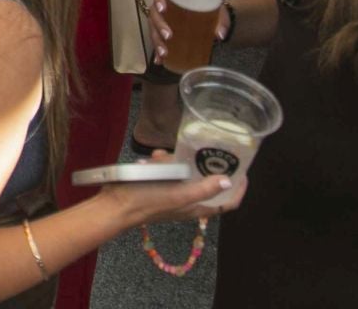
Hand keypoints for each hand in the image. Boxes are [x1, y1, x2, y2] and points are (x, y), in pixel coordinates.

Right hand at [99, 150, 244, 223]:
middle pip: (205, 183)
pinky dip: (161, 164)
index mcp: (196, 207)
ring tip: (162, 156)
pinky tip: (151, 159)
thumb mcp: (177, 194)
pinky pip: (166, 172)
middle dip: (201, 165)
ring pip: (184, 173)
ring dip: (176, 162)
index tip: (243, 169)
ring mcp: (172, 194)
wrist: (115, 205)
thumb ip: (203, 189)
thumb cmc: (147, 201)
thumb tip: (227, 181)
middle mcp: (187, 201)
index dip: (238, 188)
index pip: (227, 202)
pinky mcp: (157, 187)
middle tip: (199, 150)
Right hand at [149, 0, 230, 66]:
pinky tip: (159, 60)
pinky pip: (157, 40)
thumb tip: (220, 35)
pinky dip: (157, 51)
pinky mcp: (163, 31)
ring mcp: (162, 18)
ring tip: (164, 53)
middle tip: (168, 36)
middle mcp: (164, 4)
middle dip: (159, 25)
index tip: (163, 9)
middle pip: (154, 12)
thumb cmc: (210, 6)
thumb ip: (221, 20)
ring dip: (156, 41)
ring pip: (153, 28)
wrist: (211, 15)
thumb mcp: (218, 10)